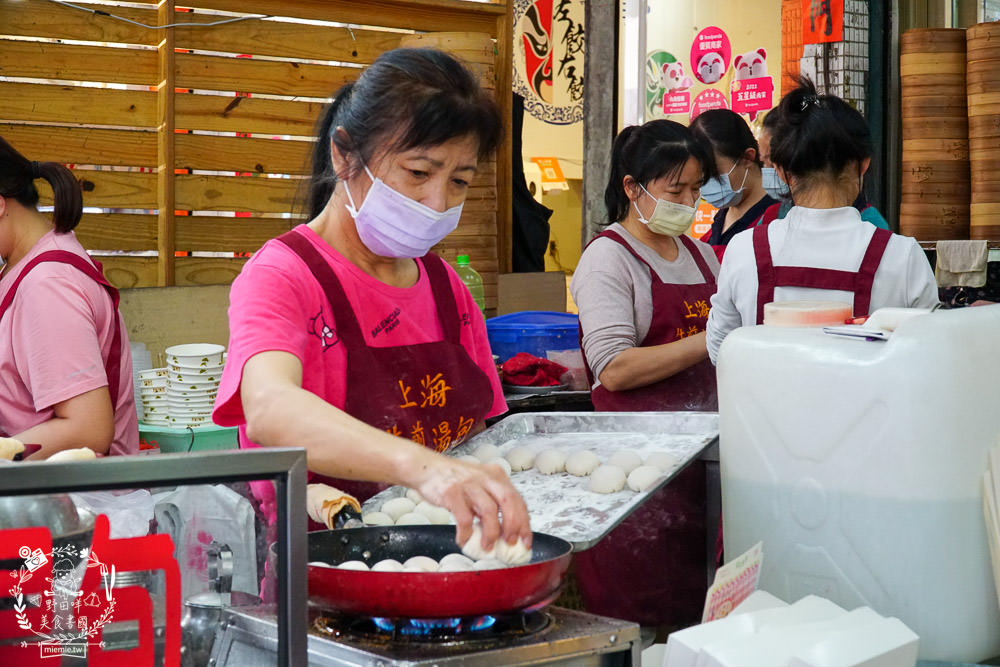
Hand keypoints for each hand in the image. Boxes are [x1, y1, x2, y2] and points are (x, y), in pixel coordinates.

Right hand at [408, 453, 531, 551]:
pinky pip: (464, 518)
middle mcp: (486, 477)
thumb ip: (490, 503)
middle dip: (513, 526)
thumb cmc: (452, 480)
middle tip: (509, 543)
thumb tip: (503, 532)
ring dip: (491, 533)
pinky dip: (466, 533)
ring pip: (489, 510)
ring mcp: (469, 484)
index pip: (518, 500)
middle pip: (509, 502)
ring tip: (487, 546)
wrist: (425, 468)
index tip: (525, 540)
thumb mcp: (478, 485)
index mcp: (496, 476)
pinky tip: (463, 539)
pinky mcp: (452, 492)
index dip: (524, 523)